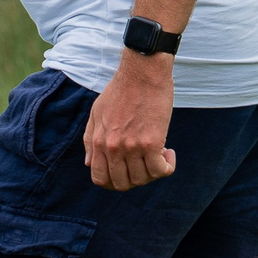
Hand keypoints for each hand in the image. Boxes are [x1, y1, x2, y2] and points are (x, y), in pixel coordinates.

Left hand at [85, 53, 176, 190]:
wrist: (141, 73)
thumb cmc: (121, 90)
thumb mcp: (97, 113)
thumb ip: (91, 140)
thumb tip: (88, 163)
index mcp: (98, 141)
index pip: (99, 178)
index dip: (113, 182)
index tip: (126, 172)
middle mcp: (112, 148)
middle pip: (122, 184)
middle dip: (134, 180)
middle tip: (144, 164)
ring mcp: (132, 146)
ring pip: (143, 179)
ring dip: (152, 172)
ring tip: (157, 155)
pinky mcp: (152, 142)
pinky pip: (161, 170)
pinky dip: (167, 167)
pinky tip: (169, 153)